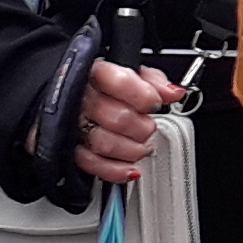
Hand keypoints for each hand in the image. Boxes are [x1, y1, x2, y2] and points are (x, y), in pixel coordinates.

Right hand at [72, 58, 176, 183]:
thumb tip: (173, 93)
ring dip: (132, 150)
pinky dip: (115, 170)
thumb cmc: (102, 85)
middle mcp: (80, 99)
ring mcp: (73, 125)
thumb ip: (153, 80)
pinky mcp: (69, 149)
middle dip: (142, 127)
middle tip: (148, 127)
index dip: (145, 96)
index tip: (154, 103)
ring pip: (105, 143)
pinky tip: (130, 169)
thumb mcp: (129, 71)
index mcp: (95, 73)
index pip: (121, 82)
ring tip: (142, 146)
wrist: (69, 96)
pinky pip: (91, 164)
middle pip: (118, 118)